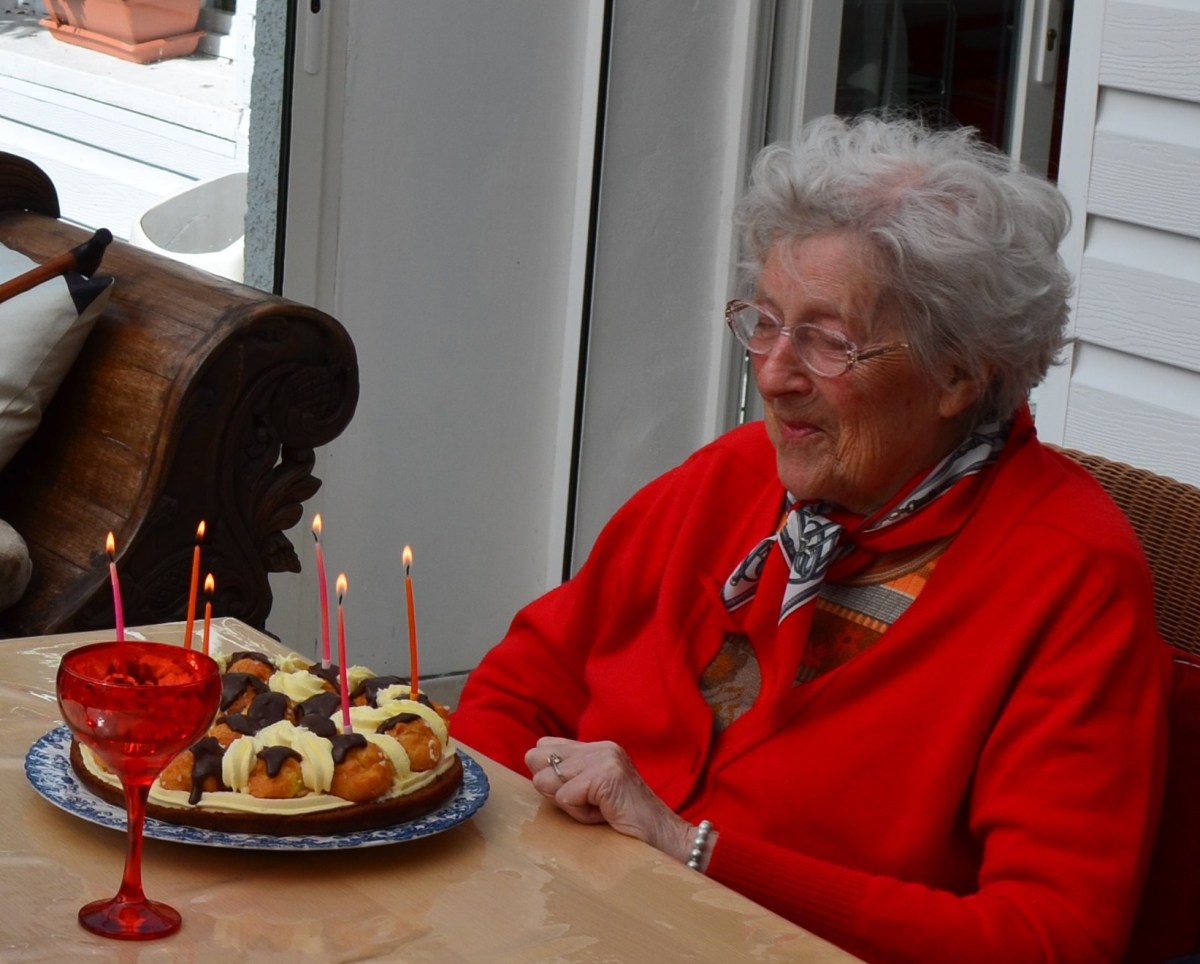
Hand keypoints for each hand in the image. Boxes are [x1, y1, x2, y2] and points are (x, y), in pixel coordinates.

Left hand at [526, 737, 695, 862]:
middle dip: (556, 791)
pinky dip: (581, 815)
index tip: (580, 799)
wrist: (667, 842)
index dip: (550, 778)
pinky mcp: (607, 775)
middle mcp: (601, 747)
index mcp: (596, 749)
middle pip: (539, 760)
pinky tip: (606, 816)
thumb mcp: (590, 800)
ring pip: (550, 780)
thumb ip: (565, 782)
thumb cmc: (626, 828)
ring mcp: (606, 758)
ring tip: (600, 813)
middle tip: (590, 807)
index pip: (544, 747)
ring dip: (571, 806)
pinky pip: (566, 796)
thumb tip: (534, 772)